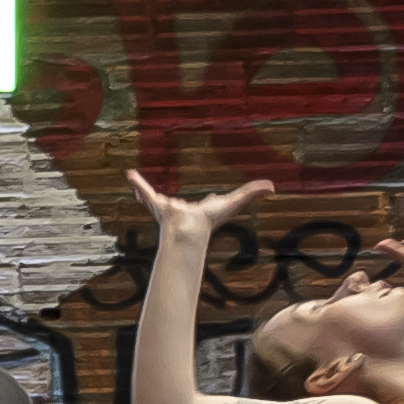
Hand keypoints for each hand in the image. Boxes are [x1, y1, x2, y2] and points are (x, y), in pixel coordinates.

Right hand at [128, 168, 272, 246]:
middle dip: (173, 201)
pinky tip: (130, 175)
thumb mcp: (235, 200)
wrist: (188, 229)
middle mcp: (183, 208)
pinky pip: (145, 191)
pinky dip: (137, 183)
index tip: (215, 197)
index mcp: (201, 209)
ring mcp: (167, 206)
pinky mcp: (156, 203)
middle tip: (172, 200)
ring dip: (147, 192)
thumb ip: (252, 192)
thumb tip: (273, 187)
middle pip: (177, 202)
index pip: (209, 202)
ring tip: (138, 184)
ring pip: (156, 198)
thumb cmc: (211, 219)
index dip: (214, 199)